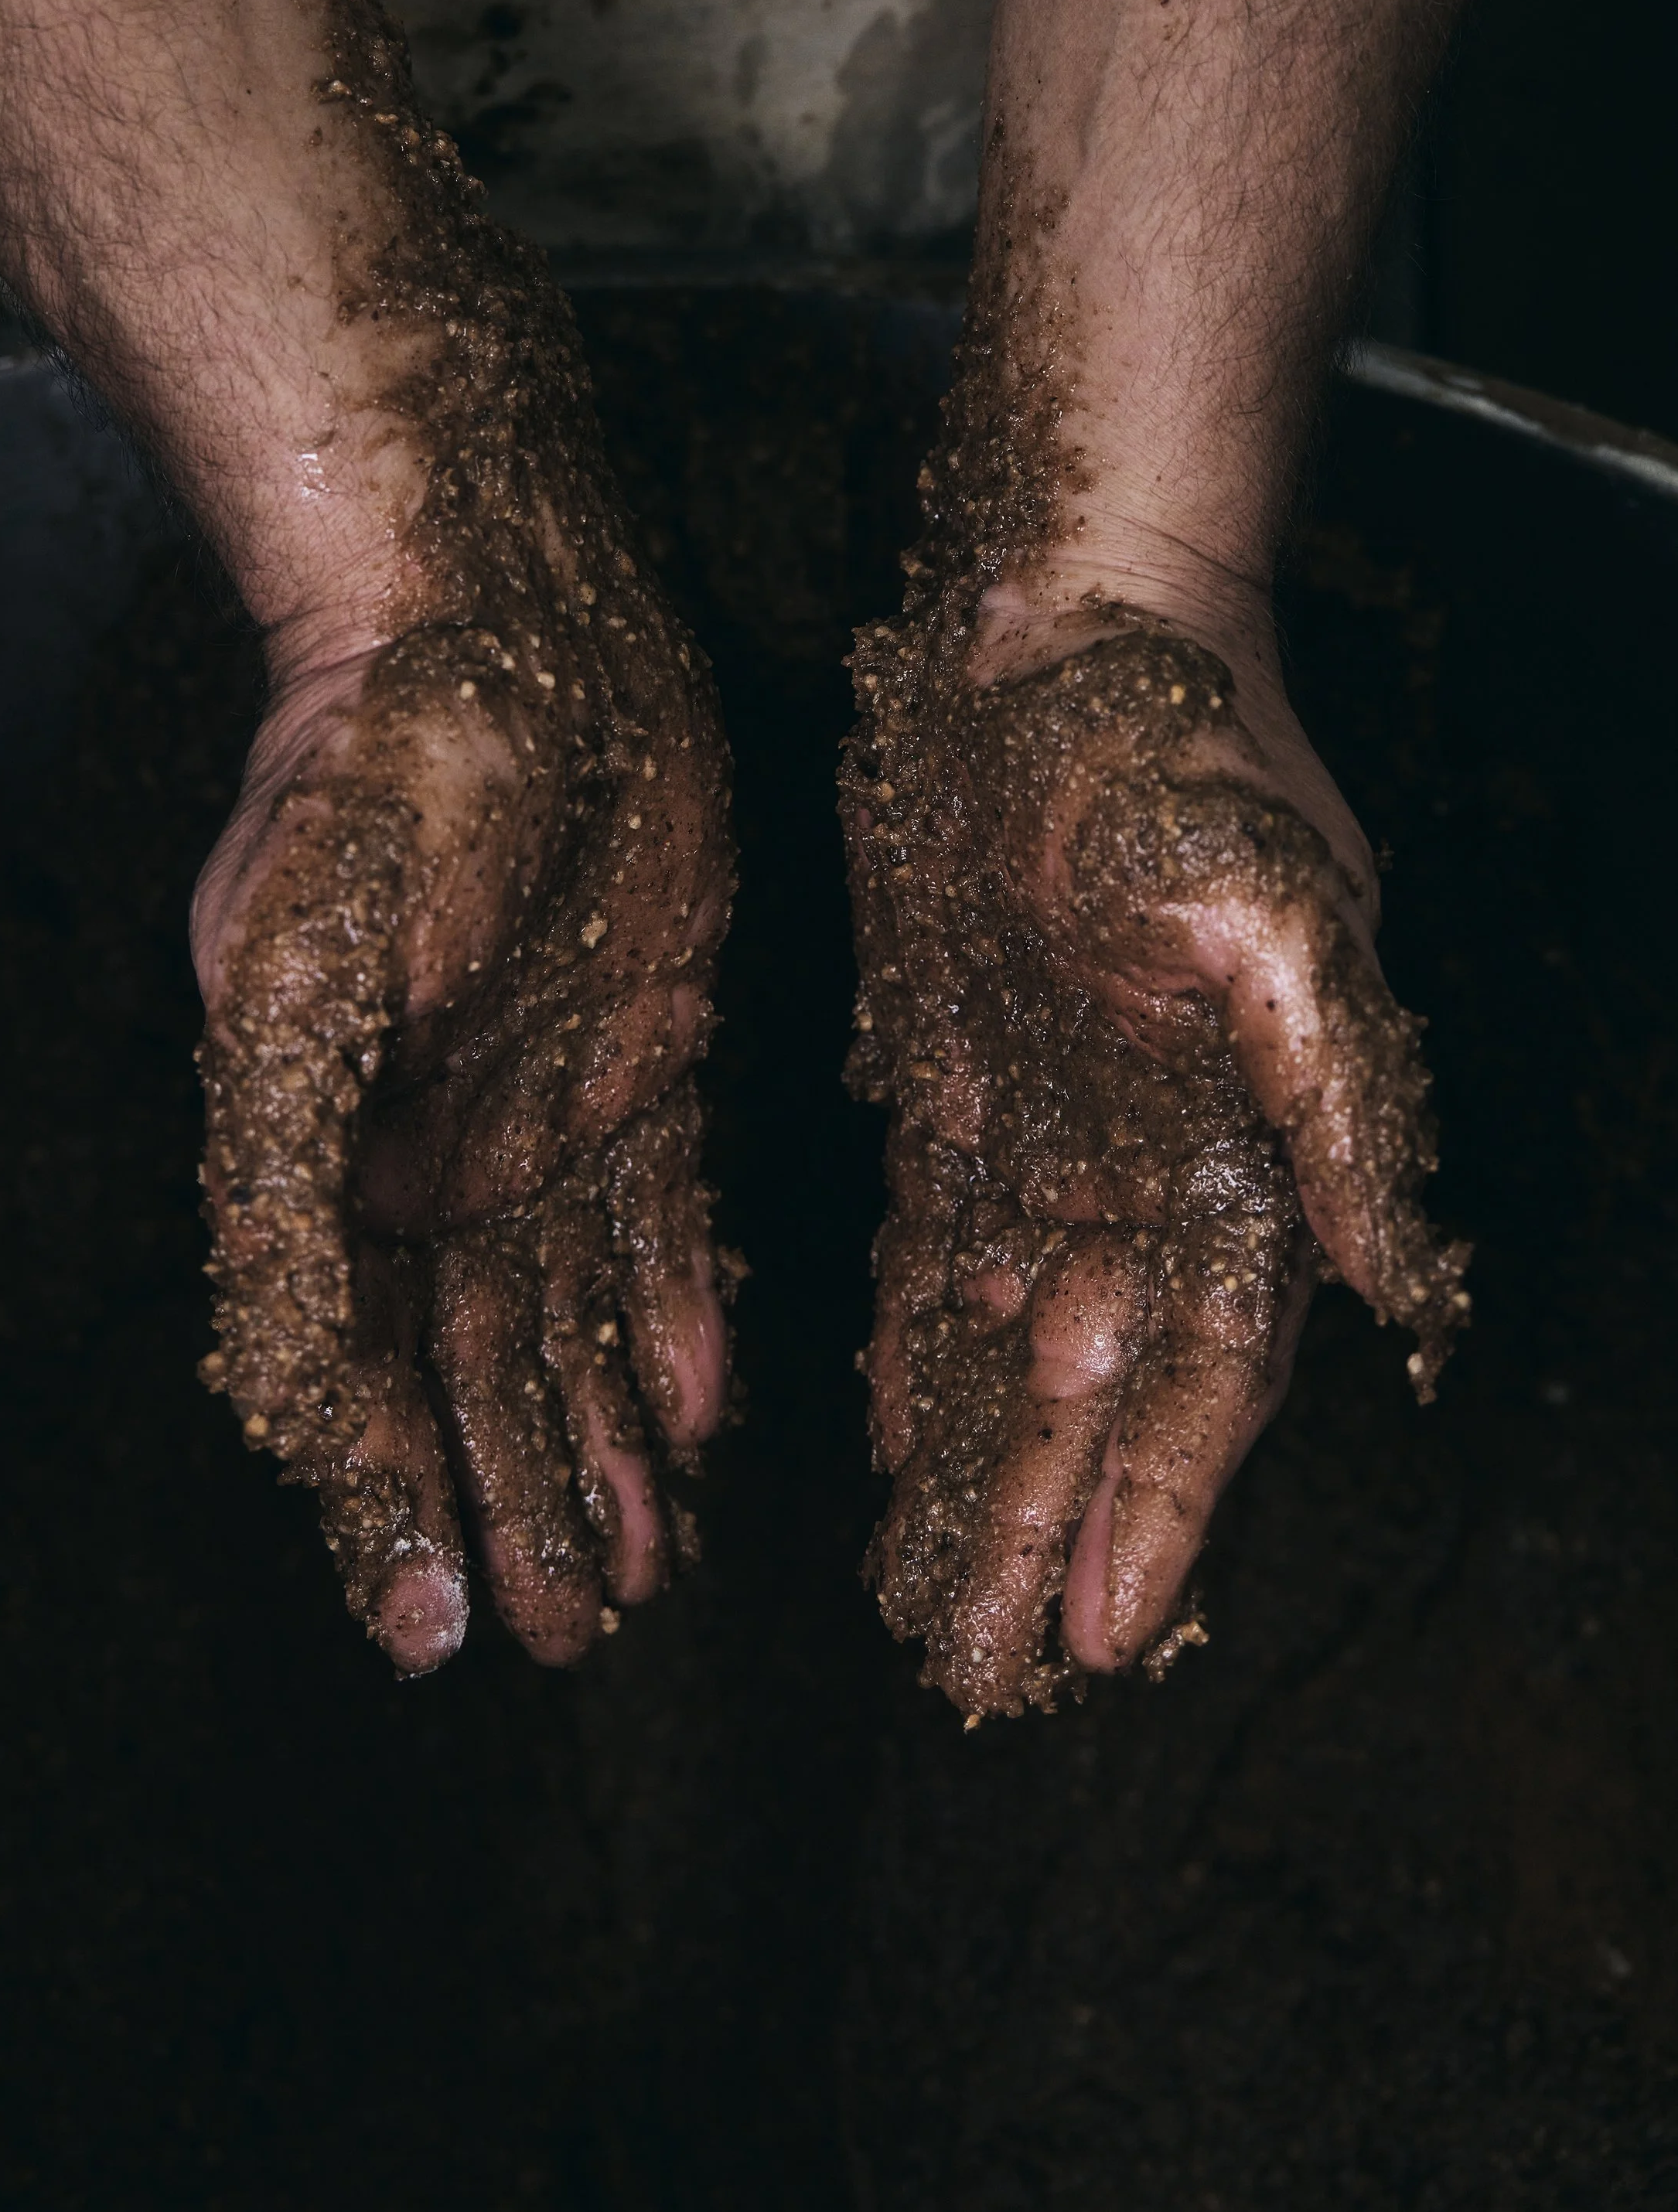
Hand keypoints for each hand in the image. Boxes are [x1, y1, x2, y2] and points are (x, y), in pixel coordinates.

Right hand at [190, 465, 735, 1679]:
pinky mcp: (645, 1049)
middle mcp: (435, 1151)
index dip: (391, 1499)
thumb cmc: (380, 775)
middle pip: (471, 1368)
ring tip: (638, 1570)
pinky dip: (679, 1322)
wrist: (499, 614)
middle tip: (568, 1632)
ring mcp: (544, 1105)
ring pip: (572, 1320)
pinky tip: (708, 1411)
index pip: (353, 1367)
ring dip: (598, 1444)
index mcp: (337, 1151)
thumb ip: (277, 1162)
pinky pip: (664, 1223)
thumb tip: (275, 1361)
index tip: (433, 1627)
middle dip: (514, 1500)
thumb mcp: (292, 961)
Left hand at [843, 595, 1469, 1719]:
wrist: (1060, 619)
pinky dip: (921, 1355)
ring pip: (1013, 1350)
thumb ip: (1333, 1102)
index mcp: (1239, 1149)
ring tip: (930, 1610)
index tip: (1093, 1639)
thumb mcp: (1272, 912)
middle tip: (980, 1680)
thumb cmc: (1176, 751)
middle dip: (1044, 1533)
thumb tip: (1406, 1285)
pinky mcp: (967, 1086)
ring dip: (977, 1474)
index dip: (1154, 1512)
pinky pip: (942, 1259)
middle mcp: (1152, 1164)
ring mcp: (1056, 1132)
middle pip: (1097, 1397)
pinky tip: (894, 1443)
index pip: (1202, 1378)